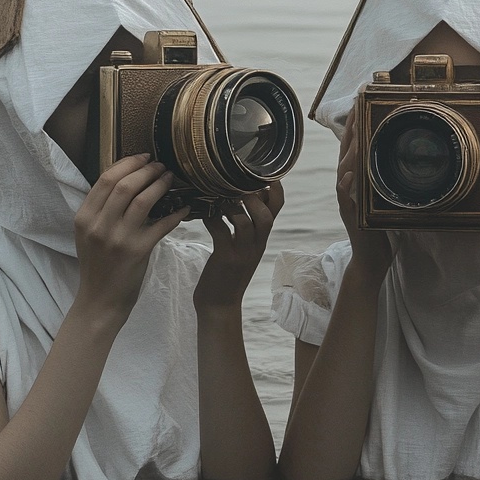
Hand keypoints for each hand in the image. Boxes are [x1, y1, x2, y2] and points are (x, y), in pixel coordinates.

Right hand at [74, 155, 188, 324]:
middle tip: (160, 165)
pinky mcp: (138, 251)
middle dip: (146, 170)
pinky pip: (162, 224)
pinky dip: (176, 213)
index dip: (127, 163)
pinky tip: (184, 207)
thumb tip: (127, 181)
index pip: (105, 179)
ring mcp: (119, 238)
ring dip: (160, 184)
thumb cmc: (97, 265)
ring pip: (143, 199)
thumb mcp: (88, 234)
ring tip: (170, 178)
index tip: (143, 157)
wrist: (100, 300)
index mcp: (84, 217)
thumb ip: (100, 210)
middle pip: (125, 184)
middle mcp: (99, 225)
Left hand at [193, 180, 283, 316]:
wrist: (219, 306)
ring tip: (219, 199)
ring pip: (247, 222)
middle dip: (255, 197)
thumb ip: (242, 228)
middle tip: (237, 187)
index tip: (261, 173)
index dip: (274, 189)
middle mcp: (257, 245)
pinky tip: (203, 214)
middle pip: (267, 215)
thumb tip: (234, 200)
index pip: (276, 210)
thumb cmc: (226, 275)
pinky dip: (212, 218)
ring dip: (233, 206)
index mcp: (261, 240)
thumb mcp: (241, 249)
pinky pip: (221, 232)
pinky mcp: (225, 259)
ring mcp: (242, 253)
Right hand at [337, 106, 391, 282]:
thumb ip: (386, 180)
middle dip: (352, 128)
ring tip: (356, 129)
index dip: (357, 126)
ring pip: (345, 169)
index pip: (355, 148)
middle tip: (357, 104)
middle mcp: (348, 187)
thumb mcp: (385, 199)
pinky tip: (349, 172)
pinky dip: (346, 184)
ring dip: (350, 150)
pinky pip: (345, 197)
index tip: (362, 103)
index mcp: (357, 181)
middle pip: (347, 152)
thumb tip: (400, 160)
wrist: (371, 259)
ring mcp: (347, 200)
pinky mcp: (350, 215)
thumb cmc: (380, 230)